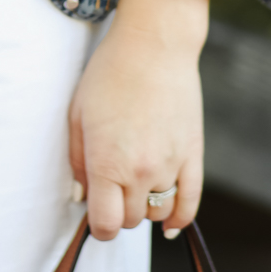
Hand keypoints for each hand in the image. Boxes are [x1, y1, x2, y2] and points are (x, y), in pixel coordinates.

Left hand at [68, 0, 207, 242]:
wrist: (154, 45)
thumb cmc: (109, 74)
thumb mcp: (78, 114)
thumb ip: (77, 161)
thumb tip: (82, 197)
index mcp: (107, 163)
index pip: (105, 225)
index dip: (98, 226)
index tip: (95, 211)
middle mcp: (141, 172)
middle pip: (130, 221)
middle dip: (117, 210)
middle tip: (111, 187)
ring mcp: (171, 166)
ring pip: (158, 213)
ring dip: (144, 208)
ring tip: (135, 185)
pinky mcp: (193, 156)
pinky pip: (190, 203)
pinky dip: (180, 219)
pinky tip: (170, 225)